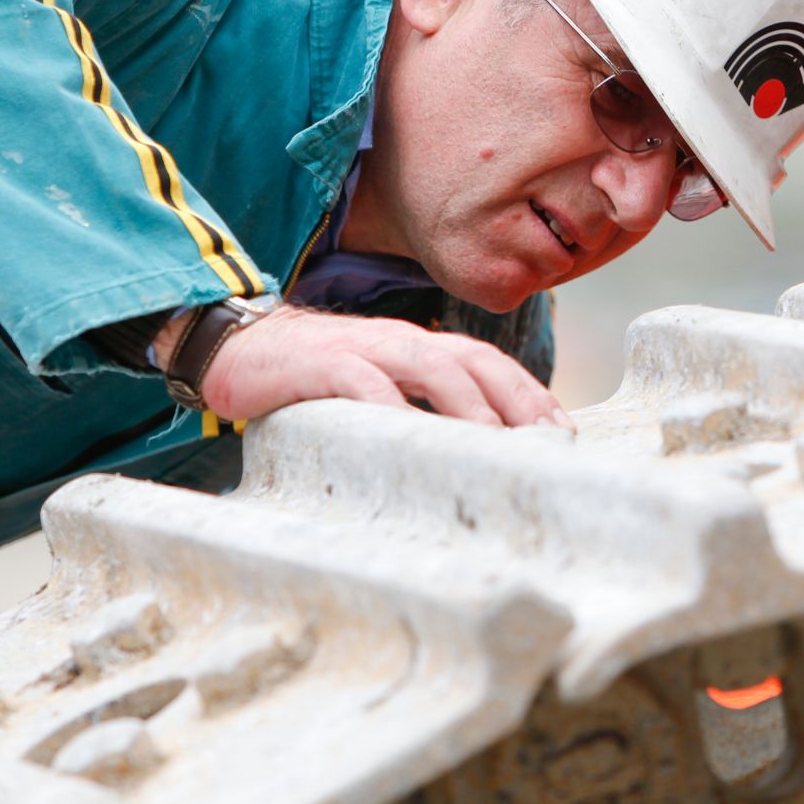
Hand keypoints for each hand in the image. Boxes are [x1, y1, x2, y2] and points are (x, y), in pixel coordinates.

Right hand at [196, 304, 569, 428]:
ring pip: (431, 365)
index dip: (530, 395)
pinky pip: (363, 381)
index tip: (563, 436)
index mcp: (422, 349)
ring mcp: (365, 349)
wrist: (240, 349)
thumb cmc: (319, 382)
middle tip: (545, 443)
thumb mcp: (380, 390)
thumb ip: (422, 410)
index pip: (491, 365)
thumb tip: (474, 460)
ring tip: (492, 443)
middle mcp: (403, 343)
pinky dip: (389, 405)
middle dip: (517, 399)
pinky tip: (406, 435)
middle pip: (475, 360)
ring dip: (467, 403)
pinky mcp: (323, 364)